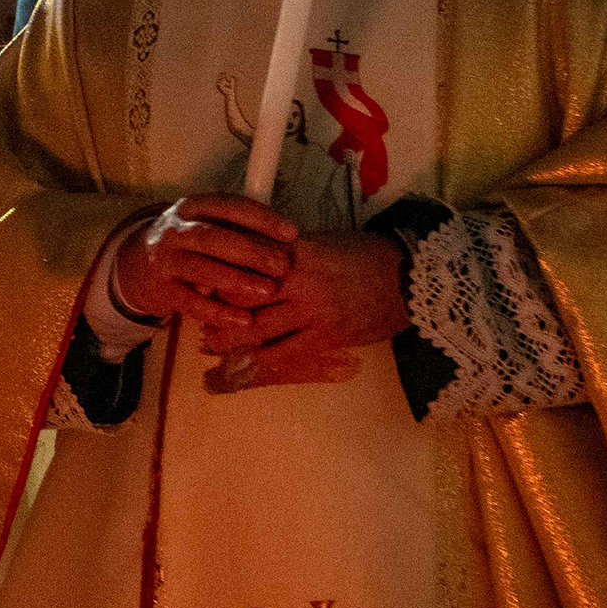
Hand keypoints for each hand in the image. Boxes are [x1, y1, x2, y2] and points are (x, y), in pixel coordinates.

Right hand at [109, 192, 295, 329]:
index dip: (262, 219)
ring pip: (200, 268)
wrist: (138, 266)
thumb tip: (289, 240)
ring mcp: (164, 260)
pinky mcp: (162, 290)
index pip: (228, 206)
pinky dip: (219, 313)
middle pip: (213, 237)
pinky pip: (191, 303)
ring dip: (236, 280)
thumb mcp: (207, 224)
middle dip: (251, 251)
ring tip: (267, 290)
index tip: (292, 234)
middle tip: (282, 266)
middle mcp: (174, 230)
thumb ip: (238, 228)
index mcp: (191, 208)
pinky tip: (244, 320)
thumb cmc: (191, 245)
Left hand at [202, 231, 407, 389]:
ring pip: (256, 329)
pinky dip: (257, 361)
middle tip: (198, 314)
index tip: (199, 279)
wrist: (409, 278)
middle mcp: (299, 282)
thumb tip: (244, 261)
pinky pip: (284, 354)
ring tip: (210, 342)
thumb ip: (282, 254)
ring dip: (228, 338)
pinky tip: (240, 364)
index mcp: (294, 253)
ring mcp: (313, 312)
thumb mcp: (317, 243)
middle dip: (214, 308)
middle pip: (240, 297)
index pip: (243, 263)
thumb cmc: (361, 255)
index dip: (217, 273)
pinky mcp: (326, 337)